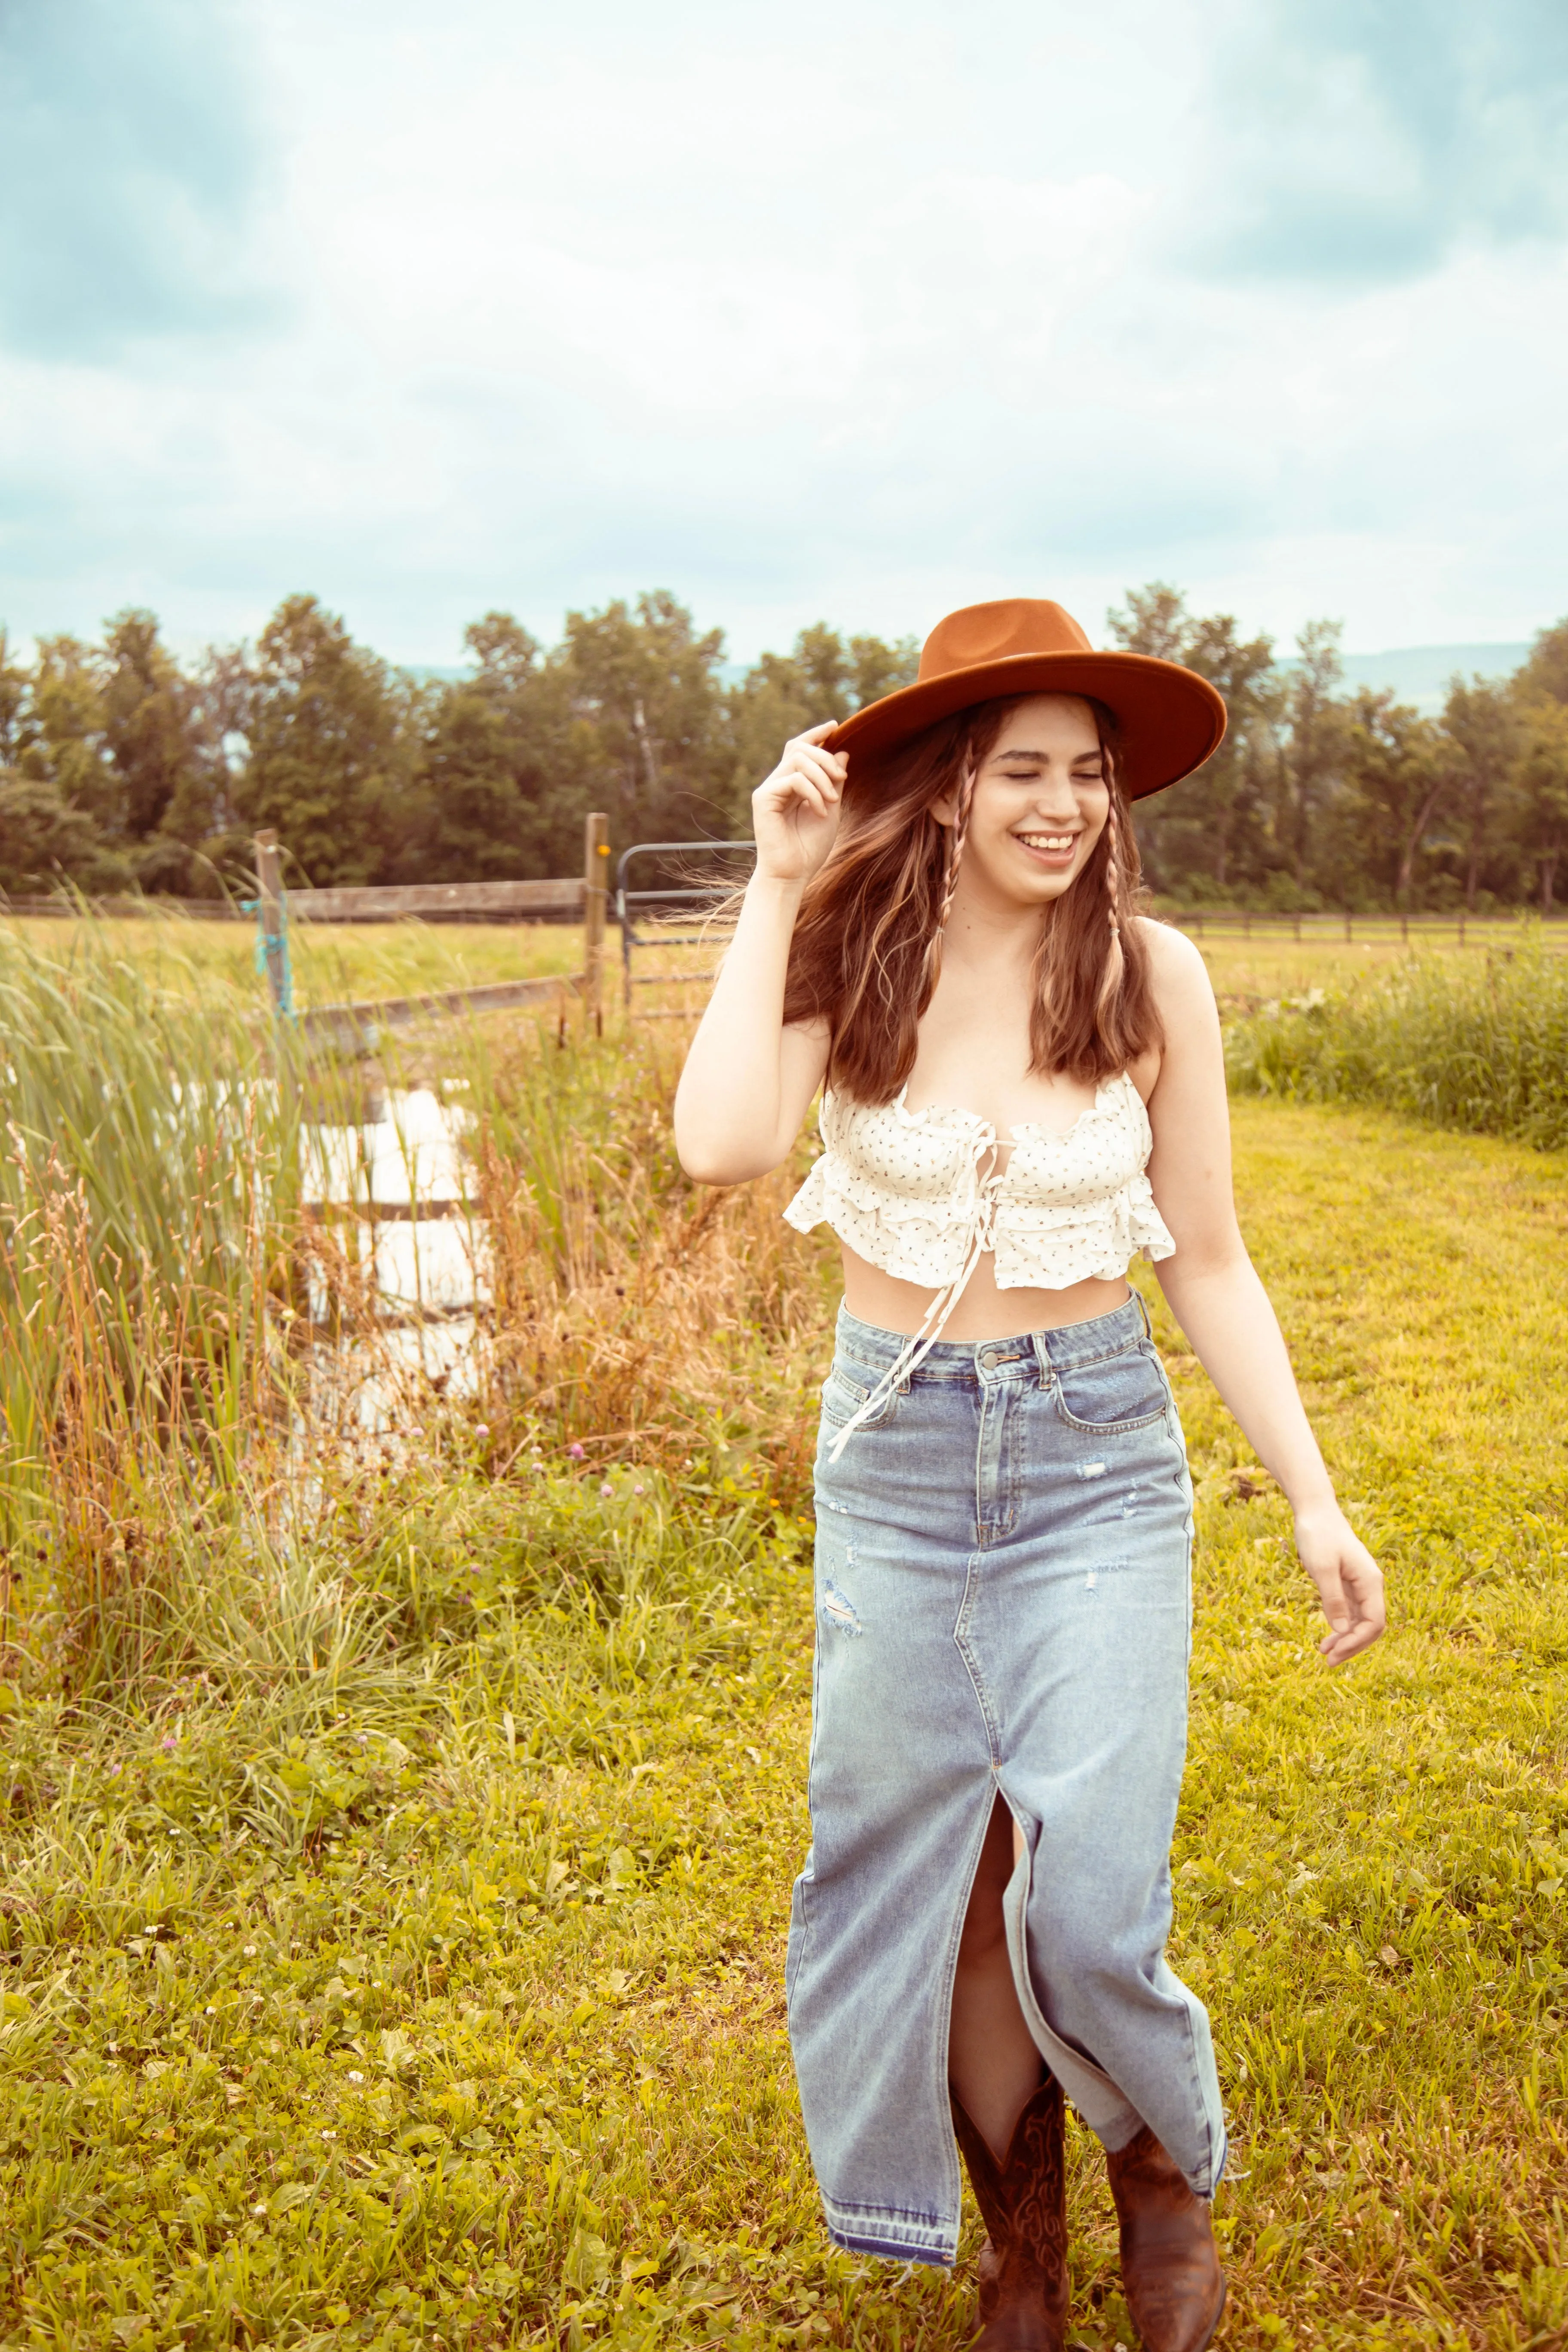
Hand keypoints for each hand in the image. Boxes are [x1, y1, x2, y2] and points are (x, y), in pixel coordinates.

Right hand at [751, 723, 847, 886]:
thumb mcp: (831, 808)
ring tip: (833, 799)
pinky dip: (812, 792)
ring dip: (822, 776)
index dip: (816, 734)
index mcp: (791, 784)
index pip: (799, 748)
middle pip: (799, 748)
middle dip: (825, 757)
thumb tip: (842, 752)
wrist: (792, 874)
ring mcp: (768, 789)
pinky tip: (820, 811)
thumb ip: (834, 782)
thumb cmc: (809, 848)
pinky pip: (793, 779)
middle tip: (841, 779)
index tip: (835, 726)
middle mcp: (777, 782)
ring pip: (797, 759)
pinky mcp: (763, 799)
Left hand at [1294, 1501, 1385, 1664]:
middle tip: (1328, 1662)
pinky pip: (1351, 1612)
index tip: (1334, 1653)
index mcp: (1370, 1582)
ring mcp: (1360, 1585)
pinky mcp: (1349, 1584)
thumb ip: (1333, 1599)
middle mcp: (1370, 1585)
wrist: (1315, 1512)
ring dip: (1345, 1639)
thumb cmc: (1318, 1536)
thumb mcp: (1322, 1568)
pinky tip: (1328, 1636)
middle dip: (1352, 1646)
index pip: (1374, 1622)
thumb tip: (1342, 1630)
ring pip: (1360, 1621)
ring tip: (1324, 1653)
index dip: (1357, 1642)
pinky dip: (1341, 1626)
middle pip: (1370, 1626)